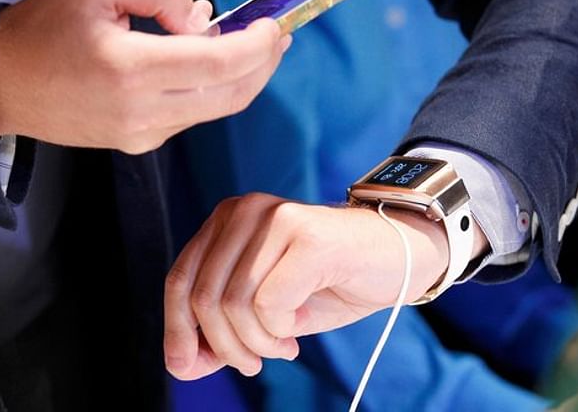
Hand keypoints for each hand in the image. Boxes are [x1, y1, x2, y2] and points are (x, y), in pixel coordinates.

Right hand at [0, 0, 290, 153]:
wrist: (4, 83)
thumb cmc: (46, 29)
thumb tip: (204, 22)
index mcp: (130, 69)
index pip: (219, 63)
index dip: (257, 46)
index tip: (274, 26)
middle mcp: (141, 112)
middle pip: (231, 96)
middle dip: (264, 66)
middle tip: (278, 38)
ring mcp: (143, 135)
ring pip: (217, 109)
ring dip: (243, 78)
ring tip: (252, 46)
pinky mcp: (141, 143)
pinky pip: (193, 116)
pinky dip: (213, 90)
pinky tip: (213, 65)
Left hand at [164, 193, 487, 379]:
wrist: (401, 254)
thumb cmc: (334, 280)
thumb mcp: (268, 310)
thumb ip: (223, 329)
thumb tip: (183, 364)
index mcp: (229, 220)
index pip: (179, 278)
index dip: (177, 331)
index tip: (190, 366)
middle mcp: (246, 210)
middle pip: (201, 296)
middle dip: (225, 346)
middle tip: (256, 362)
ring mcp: (277, 219)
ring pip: (233, 303)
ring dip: (257, 343)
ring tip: (283, 347)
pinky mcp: (307, 236)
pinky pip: (269, 303)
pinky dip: (280, 330)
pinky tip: (298, 330)